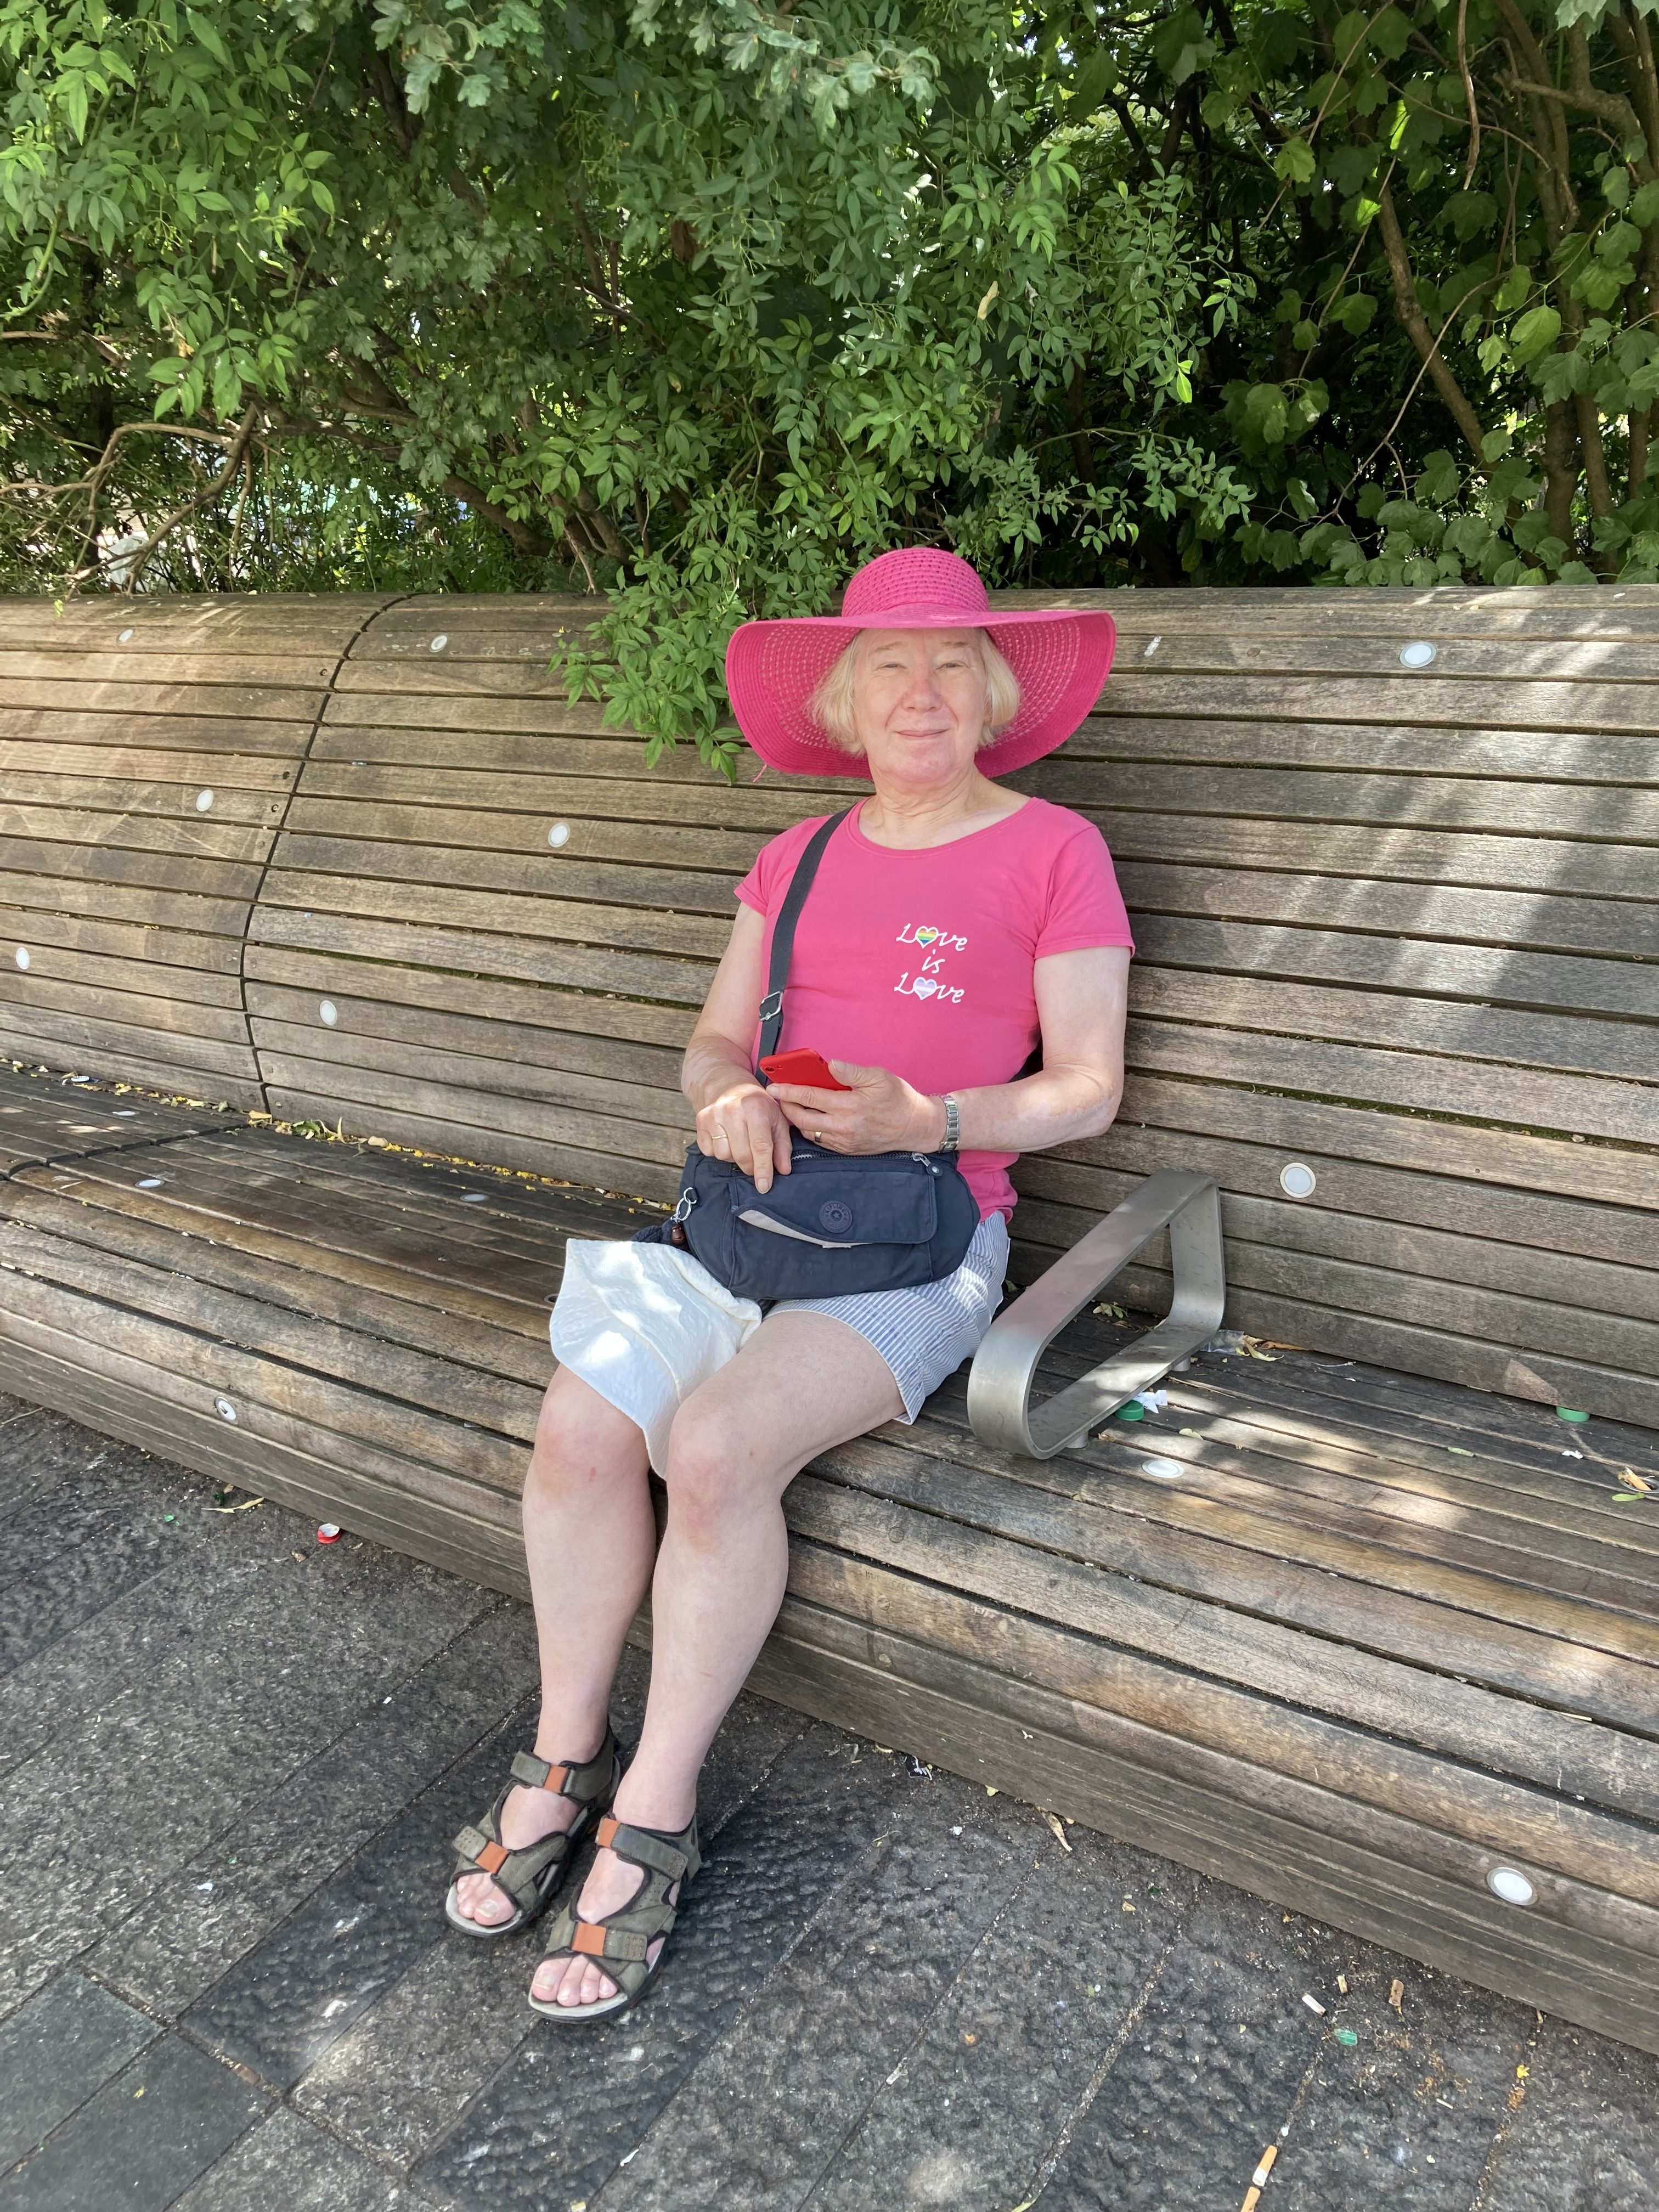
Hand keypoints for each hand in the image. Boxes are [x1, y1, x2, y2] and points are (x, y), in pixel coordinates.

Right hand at [694, 1076, 793, 1192]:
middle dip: (750, 1167)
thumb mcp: (778, 1121)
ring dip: (734, 1158)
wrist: (731, 1086)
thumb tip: (783, 1170)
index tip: (764, 1187)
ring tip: (740, 1144)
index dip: (763, 1169)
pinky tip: (726, 1139)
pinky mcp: (701, 1120)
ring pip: (723, 1155)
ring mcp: (714, 1114)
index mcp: (756, 1108)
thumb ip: (783, 1146)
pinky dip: (719, 1151)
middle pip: (741, 1154)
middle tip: (755, 1165)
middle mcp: (732, 1109)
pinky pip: (709, 1150)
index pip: (760, 1146)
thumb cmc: (759, 1107)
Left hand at [768, 1060, 944, 1155]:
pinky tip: (808, 1119)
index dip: (789, 1091)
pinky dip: (810, 1130)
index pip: (810, 1098)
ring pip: (809, 1132)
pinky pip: (821, 1141)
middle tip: (778, 1096)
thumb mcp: (878, 1077)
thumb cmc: (899, 1099)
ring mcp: (844, 1141)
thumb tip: (830, 1065)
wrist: (915, 1126)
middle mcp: (844, 1127)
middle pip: (802, 1119)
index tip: (774, 1086)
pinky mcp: (847, 1150)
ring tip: (790, 1106)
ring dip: (796, 1119)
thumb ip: (851, 1072)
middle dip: (786, 1107)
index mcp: (850, 1106)